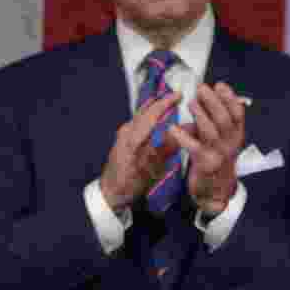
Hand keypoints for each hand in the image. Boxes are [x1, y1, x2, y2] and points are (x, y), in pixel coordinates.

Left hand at [100, 92, 181, 211]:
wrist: (109, 193)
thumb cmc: (127, 184)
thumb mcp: (149, 170)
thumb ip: (164, 149)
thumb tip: (180, 133)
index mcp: (132, 138)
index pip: (151, 113)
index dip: (166, 103)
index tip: (178, 96)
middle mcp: (126, 132)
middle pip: (146, 111)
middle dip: (162, 102)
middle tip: (176, 97)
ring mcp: (124, 135)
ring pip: (142, 116)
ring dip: (157, 109)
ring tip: (170, 106)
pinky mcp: (124, 140)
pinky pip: (140, 123)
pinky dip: (152, 118)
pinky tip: (159, 121)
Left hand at [170, 82, 245, 215]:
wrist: (216, 190)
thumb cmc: (216, 158)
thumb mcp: (224, 138)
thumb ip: (220, 119)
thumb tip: (215, 92)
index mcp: (236, 135)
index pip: (238, 113)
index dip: (230, 98)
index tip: (219, 85)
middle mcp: (230, 144)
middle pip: (224, 119)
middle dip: (213, 102)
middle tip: (201, 88)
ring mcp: (218, 154)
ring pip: (211, 131)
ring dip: (201, 115)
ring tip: (191, 103)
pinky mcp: (205, 165)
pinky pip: (194, 148)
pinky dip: (183, 137)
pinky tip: (173, 128)